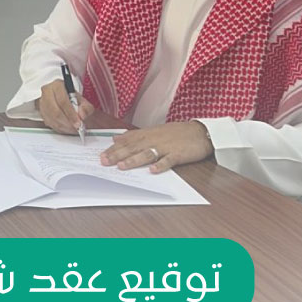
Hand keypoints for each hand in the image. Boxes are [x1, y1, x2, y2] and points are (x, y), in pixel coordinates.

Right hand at [36, 80, 94, 134]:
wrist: (60, 96)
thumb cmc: (70, 97)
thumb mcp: (82, 99)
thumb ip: (85, 107)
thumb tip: (82, 115)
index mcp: (57, 86)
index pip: (63, 101)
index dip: (71, 114)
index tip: (78, 123)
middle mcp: (47, 92)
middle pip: (56, 111)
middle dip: (68, 123)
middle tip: (76, 128)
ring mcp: (42, 102)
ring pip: (52, 119)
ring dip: (64, 127)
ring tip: (73, 129)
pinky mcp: (41, 112)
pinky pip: (50, 123)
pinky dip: (60, 128)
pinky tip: (66, 128)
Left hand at [99, 122, 213, 173]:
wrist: (200, 131)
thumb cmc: (176, 133)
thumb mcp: (152, 131)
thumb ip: (134, 135)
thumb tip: (116, 138)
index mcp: (146, 134)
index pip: (126, 142)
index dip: (113, 149)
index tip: (101, 155)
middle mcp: (153, 140)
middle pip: (133, 148)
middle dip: (118, 155)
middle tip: (104, 162)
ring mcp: (166, 147)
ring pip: (147, 154)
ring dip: (134, 160)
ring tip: (122, 166)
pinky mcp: (178, 154)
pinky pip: (168, 160)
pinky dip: (161, 165)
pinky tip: (153, 170)